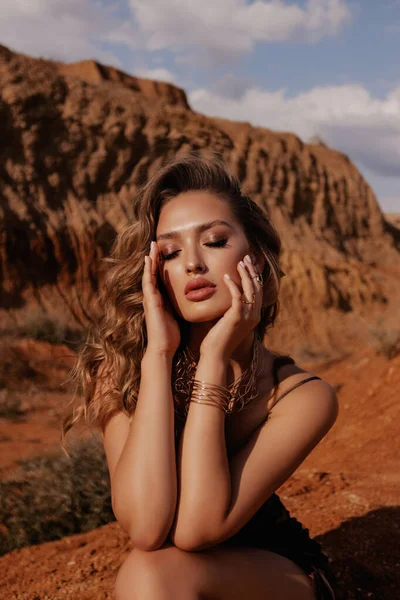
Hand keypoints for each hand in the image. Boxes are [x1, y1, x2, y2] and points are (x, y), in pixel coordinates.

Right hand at [142, 240, 180, 355]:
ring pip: (149, 274)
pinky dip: (148, 270)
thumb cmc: (171, 335)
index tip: (164, 250)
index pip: (160, 277)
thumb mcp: (179, 314)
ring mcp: (150, 298)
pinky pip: (148, 282)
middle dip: (154, 257)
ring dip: (150, 259)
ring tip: (152, 245)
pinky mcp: (150, 302)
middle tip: (156, 242)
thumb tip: (194, 297)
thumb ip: (181, 304)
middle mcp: (153, 296)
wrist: (163, 348)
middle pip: (153, 272)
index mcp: (161, 298)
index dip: (161, 264)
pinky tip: (148, 259)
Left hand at [199, 255, 262, 359]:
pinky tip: (226, 276)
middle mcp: (254, 315)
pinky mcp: (237, 317)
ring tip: (239, 262)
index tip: (249, 263)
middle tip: (246, 257)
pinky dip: (233, 285)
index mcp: (254, 316)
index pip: (258, 291)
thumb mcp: (228, 320)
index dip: (255, 276)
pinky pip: (238, 296)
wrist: (216, 354)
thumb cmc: (218, 339)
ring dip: (245, 274)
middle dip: (252, 270)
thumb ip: (232, 308)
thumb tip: (228, 294)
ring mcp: (248, 317)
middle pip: (257, 287)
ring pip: (250, 289)